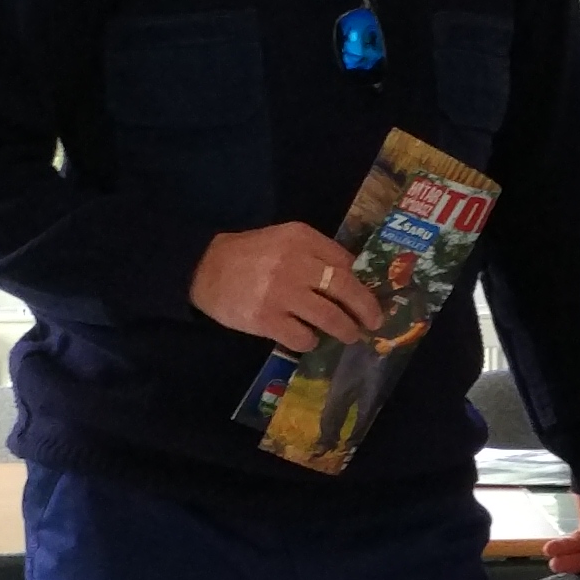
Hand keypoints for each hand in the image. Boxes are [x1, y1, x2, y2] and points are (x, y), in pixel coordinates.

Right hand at [191, 221, 386, 345]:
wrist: (205, 268)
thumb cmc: (250, 255)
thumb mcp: (284, 240)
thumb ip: (315, 253)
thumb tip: (352, 279)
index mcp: (301, 238)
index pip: (345, 261)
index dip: (361, 282)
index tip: (368, 296)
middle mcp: (295, 263)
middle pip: (346, 288)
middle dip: (366, 309)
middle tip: (374, 322)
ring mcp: (282, 293)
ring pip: (330, 318)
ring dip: (345, 330)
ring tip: (349, 335)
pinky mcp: (267, 319)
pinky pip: (303, 338)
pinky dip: (310, 341)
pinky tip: (307, 338)